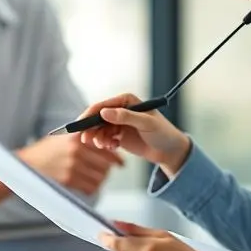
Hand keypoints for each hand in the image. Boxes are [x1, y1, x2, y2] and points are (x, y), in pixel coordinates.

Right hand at [19, 132, 123, 195]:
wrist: (26, 164)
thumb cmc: (45, 151)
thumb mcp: (63, 138)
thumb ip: (82, 139)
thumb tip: (106, 142)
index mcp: (77, 138)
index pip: (105, 148)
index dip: (115, 157)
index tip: (120, 163)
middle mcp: (76, 150)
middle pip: (105, 164)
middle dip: (107, 170)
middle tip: (106, 172)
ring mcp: (72, 166)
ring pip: (100, 177)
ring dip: (100, 180)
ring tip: (95, 179)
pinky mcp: (68, 180)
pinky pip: (90, 187)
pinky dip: (91, 189)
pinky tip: (87, 186)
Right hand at [76, 93, 190, 176]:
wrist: (170, 150)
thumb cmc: (163, 133)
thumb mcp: (146, 123)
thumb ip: (126, 117)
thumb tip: (105, 112)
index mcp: (126, 100)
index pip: (102, 105)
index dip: (89, 114)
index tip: (81, 125)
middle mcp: (120, 109)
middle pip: (97, 117)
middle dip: (91, 129)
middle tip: (87, 140)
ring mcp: (118, 122)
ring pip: (98, 129)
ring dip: (99, 138)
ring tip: (108, 145)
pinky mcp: (118, 135)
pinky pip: (104, 138)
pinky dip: (105, 143)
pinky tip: (114, 147)